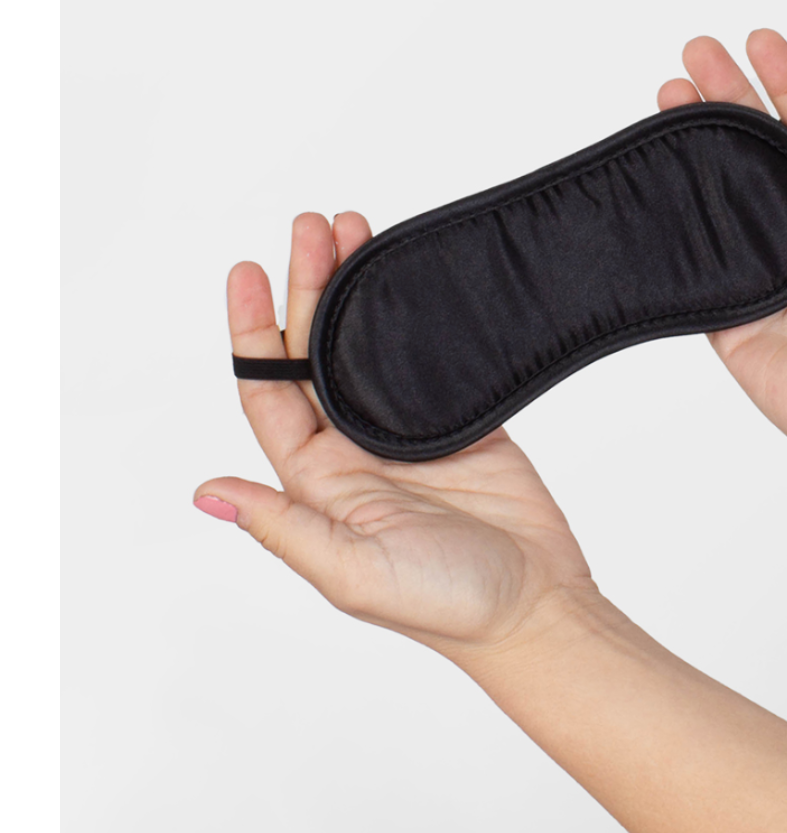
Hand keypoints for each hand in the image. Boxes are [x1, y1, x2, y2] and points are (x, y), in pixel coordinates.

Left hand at [194, 212, 595, 659]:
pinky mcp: (459, 420)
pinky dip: (416, 312)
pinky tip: (409, 275)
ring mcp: (406, 432)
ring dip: (358, 289)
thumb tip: (206, 494)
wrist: (534, 605)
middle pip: (315, 353)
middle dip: (309, 287)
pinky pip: (428, 354)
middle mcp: (353, 450)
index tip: (248, 272)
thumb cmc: (446, 603)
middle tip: (312, 227)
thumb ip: (283, 527)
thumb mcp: (351, 571)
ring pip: (368, 345)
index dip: (253, 331)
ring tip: (355, 228)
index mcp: (318, 481)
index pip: (268, 393)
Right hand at [658, 29, 786, 479]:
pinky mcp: (733, 312)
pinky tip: (656, 173)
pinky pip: (700, 258)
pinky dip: (676, 218)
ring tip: (668, 94)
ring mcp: (769, 270)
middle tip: (696, 52)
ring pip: (722, 192)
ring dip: (694, 143)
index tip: (760, 41)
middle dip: (729, 98)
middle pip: (760, 149)